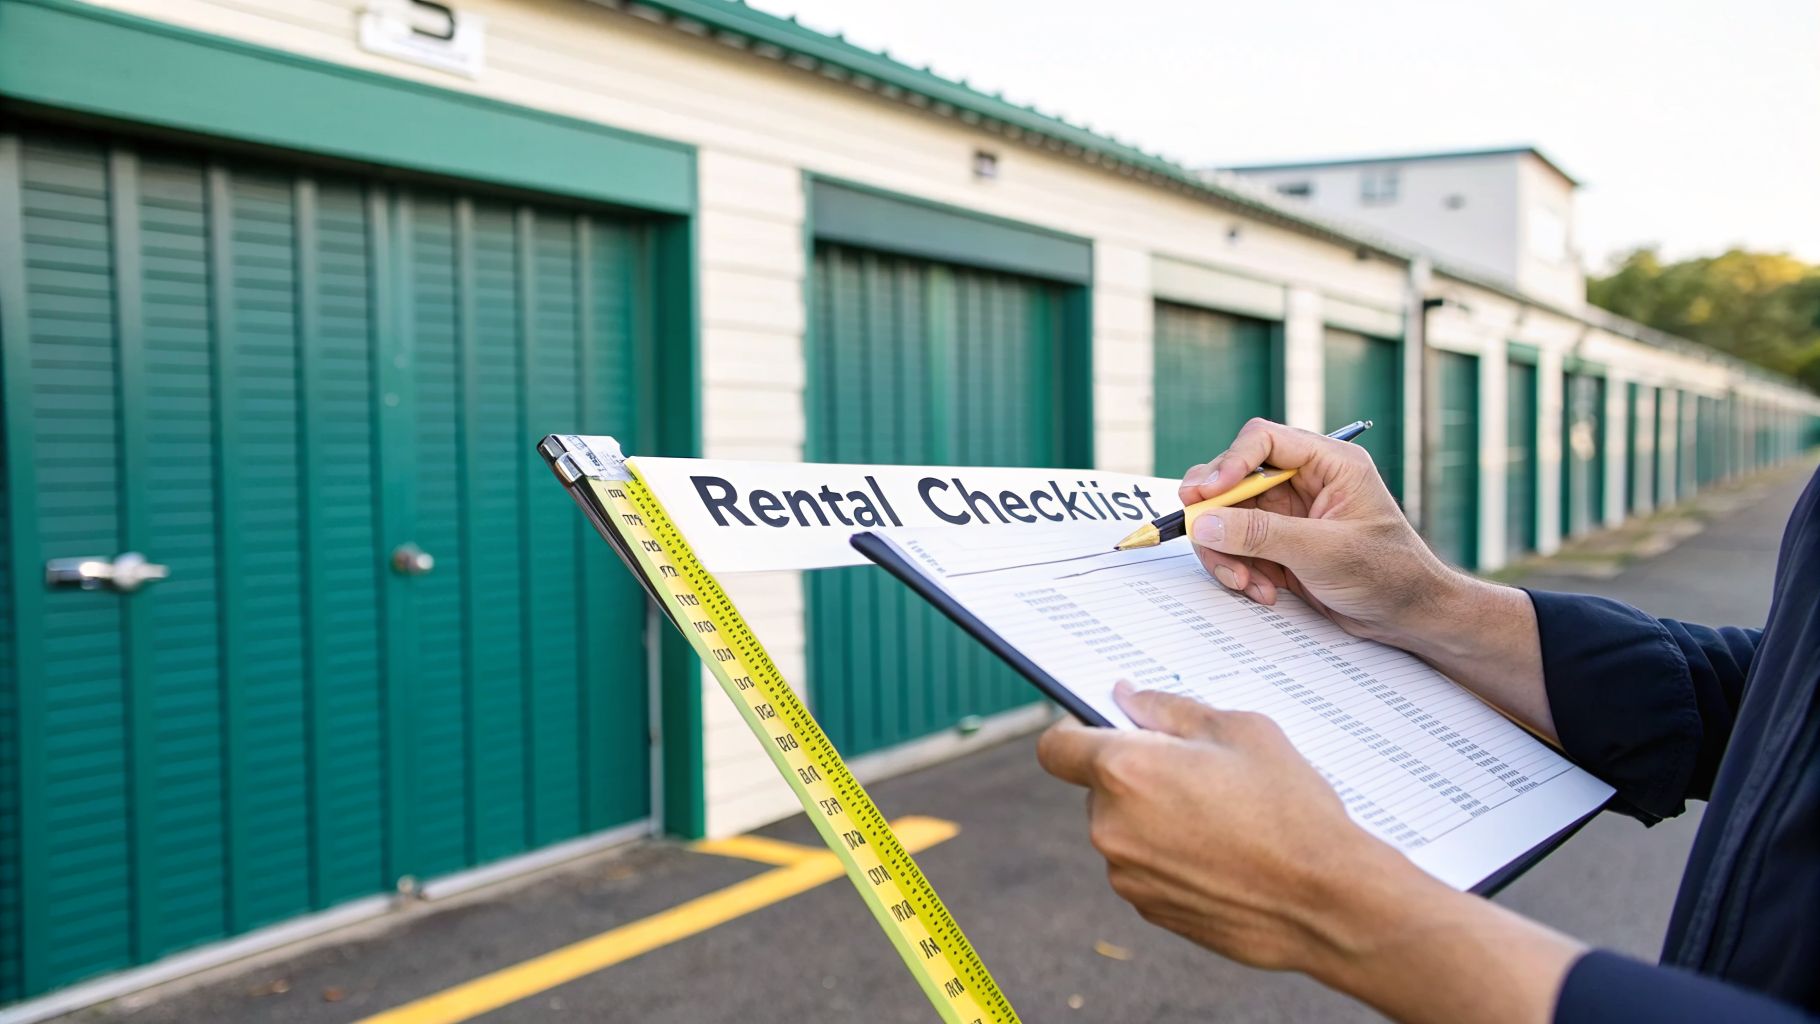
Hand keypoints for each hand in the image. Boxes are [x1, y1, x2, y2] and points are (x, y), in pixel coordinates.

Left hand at [1038, 684, 1583, 1023]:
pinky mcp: (1149, 909)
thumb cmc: (1291, 809)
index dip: (1076, 733)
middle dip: (1134, 776)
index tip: (1103, 729)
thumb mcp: (1241, 731)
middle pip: (1097, 788)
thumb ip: (1171, 710)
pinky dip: (1169, 857)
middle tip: (1196, 773)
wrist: (1329, 900)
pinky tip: (1222, 854)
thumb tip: (1129, 699)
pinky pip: (1145, 867)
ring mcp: (1128, 875)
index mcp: (1125, 772)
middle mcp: (1111, 827)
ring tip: (1220, 817)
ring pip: (1123, 829)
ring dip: (1153, 818)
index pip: (1055, 747)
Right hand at [1178, 419, 1456, 645]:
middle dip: (1217, 515)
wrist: (1408, 618)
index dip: (1228, 463)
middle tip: (1201, 536)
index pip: (1264, 441)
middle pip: (1235, 480)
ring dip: (1226, 552)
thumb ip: (1261, 535)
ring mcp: (1289, 515)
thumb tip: (1205, 523)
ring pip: (1228, 517)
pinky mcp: (1279, 545)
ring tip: (1244, 582)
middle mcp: (1305, 482)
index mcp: (1328, 464)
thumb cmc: (1388, 575)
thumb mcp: (1323, 551)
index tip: (1205, 494)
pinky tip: (1262, 590)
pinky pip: (1237, 548)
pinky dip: (1239, 570)